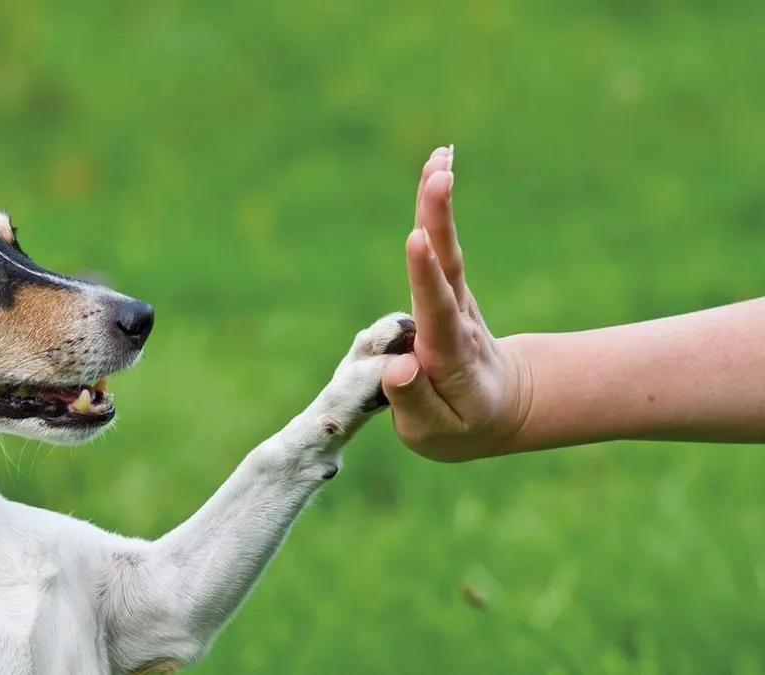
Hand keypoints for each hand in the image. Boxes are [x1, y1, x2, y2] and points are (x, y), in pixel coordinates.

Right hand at [381, 147, 532, 461]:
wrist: (500, 407)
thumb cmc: (460, 425)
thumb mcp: (436, 434)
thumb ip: (415, 402)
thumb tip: (398, 367)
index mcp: (449, 356)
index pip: (436, 312)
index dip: (425, 277)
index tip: (417, 240)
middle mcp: (456, 319)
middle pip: (448, 266)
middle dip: (439, 221)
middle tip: (438, 176)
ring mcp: (455, 300)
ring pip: (446, 248)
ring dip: (439, 203)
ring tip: (438, 158)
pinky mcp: (448, 288)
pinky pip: (440, 244)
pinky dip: (436, 206)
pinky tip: (436, 165)